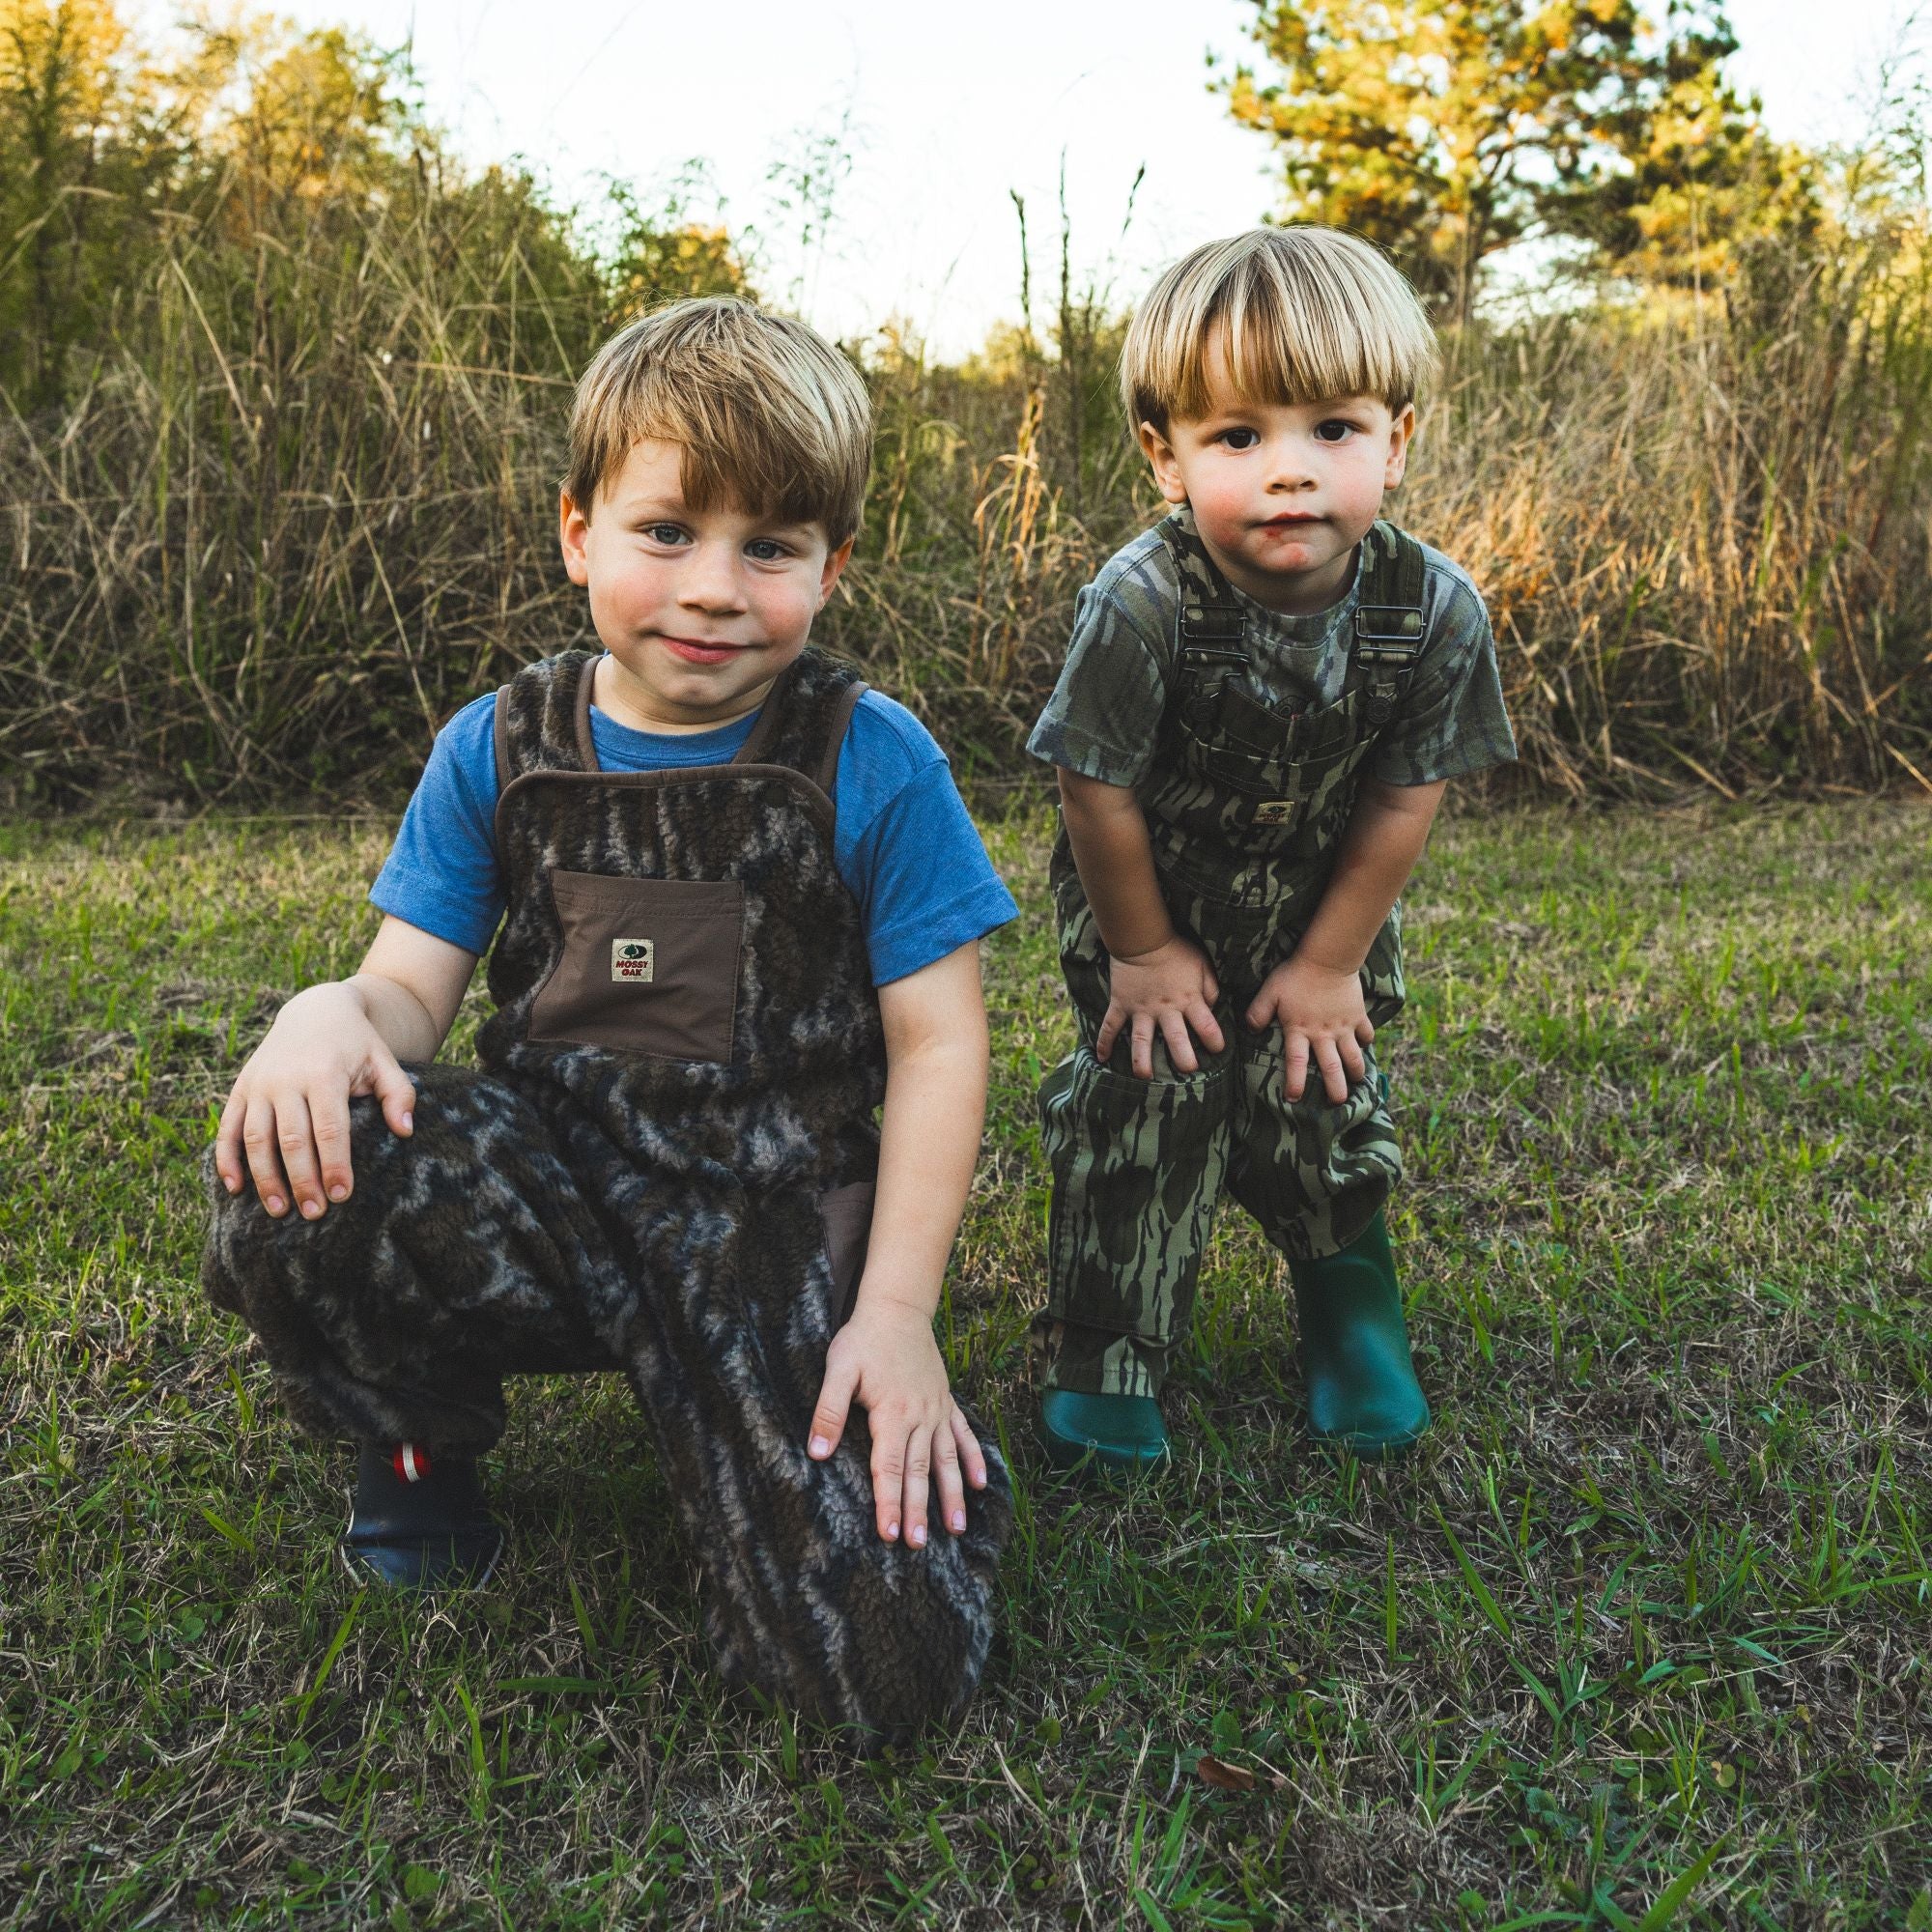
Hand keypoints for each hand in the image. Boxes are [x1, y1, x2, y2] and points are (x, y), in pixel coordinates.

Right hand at [213, 983, 416, 1218]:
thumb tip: (405, 1131)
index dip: (333, 1164)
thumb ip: (399, 1094)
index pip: (329, 1128)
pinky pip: (228, 1128)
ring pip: (255, 1138)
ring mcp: (259, 1084)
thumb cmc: (357, 1045)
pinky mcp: (240, 1088)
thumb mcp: (384, 1061)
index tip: (341, 1195)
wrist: (316, 1011)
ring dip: (264, 1177)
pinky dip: (226, 1159)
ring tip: (278, 1211)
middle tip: (313, 1213)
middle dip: (302, 1179)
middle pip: (291, 1138)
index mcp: (324, 1073)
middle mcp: (286, 1079)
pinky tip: (235, 1189)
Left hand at [806, 1296, 988, 1546]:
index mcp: (892, 1413)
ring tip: (955, 1529)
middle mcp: (920, 1416)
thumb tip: (817, 1452)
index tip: (888, 1533)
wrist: (897, 1309)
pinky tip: (980, 1485)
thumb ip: (829, 1410)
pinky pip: (963, 1434)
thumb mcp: (838, 1370)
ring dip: (951, 1495)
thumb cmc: (863, 1340)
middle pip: (919, 1471)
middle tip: (918, 1544)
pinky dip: (973, 1460)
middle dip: (918, 1510)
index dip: (888, 1502)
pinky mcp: (945, 1401)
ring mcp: (937, 1410)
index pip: (888, 1467)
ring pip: (946, 1460)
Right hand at [1096, 935, 1225, 1077]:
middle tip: (1188, 1071)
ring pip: (1141, 1040)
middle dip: (1183, 1059)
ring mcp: (1140, 1009)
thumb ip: (1210, 989)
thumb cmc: (1175, 950)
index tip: (1217, 1050)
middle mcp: (1165, 1009)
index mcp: (1188, 999)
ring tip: (1144, 1077)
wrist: (1142, 937)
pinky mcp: (1120, 1005)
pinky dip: (1103, 1041)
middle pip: (1176, 1039)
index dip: (1215, 1041)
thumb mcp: (1202, 965)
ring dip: (1142, 1060)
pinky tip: (1102, 1058)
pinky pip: (1110, 1026)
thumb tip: (1212, 1008)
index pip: (1206, 1026)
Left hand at [1245, 953, 1372, 1103]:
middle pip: (1332, 1068)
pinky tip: (1364, 1046)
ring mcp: (1344, 1027)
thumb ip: (1258, 1012)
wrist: (1328, 959)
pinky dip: (1367, 1042)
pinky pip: (1366, 1034)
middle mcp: (1323, 1034)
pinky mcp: (1358, 1016)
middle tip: (1338, 1103)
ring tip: (1356, 1082)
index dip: (1295, 1083)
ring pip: (1353, 1057)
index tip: (1294, 1099)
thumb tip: (1249, 1029)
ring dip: (1356, 1072)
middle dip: (1336, 1089)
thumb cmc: (1295, 974)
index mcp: (1300, 1030)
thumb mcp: (1270, 991)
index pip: (1297, 1063)